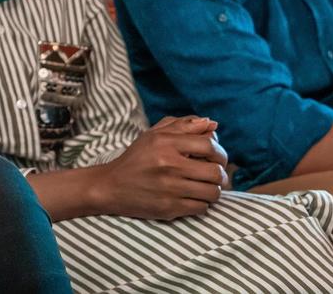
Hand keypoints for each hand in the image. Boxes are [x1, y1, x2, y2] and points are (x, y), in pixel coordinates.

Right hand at [90, 116, 229, 219]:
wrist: (111, 186)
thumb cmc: (137, 158)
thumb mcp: (154, 134)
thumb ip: (184, 125)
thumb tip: (213, 124)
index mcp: (166, 143)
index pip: (209, 145)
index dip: (220, 152)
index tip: (217, 158)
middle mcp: (168, 165)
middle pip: (216, 172)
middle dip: (221, 174)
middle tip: (215, 175)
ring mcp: (170, 188)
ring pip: (212, 193)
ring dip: (213, 190)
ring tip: (204, 187)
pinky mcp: (169, 208)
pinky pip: (201, 208)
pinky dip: (201, 204)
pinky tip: (192, 198)